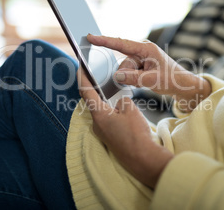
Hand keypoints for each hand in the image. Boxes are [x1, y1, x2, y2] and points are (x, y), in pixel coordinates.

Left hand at [77, 67, 172, 187]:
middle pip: (93, 101)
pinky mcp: (109, 138)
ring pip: (102, 111)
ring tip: (115, 91)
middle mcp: (96, 124)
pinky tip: (122, 109)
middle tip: (100, 76)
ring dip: (107, 101)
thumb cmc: (136, 134)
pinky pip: (108, 120)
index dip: (82, 77)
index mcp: (99, 114)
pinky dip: (112, 112)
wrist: (143, 158)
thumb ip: (122, 100)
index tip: (80, 66)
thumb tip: (119, 102)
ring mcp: (102, 132)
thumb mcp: (130, 109)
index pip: (86, 91)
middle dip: (97, 88)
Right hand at [87, 34, 210, 111]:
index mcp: (146, 48)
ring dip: (132, 78)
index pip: (121, 44)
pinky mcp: (141, 64)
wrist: (183, 85)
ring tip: (148, 80)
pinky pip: (129, 72)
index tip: (90, 36)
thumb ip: (134, 78)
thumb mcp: (153, 80)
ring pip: (125, 70)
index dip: (104, 41)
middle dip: (129, 74)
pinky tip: (145, 80)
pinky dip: (134, 79)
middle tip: (145, 80)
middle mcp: (142, 50)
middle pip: (123, 63)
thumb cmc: (172, 79)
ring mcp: (141, 58)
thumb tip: (117, 76)